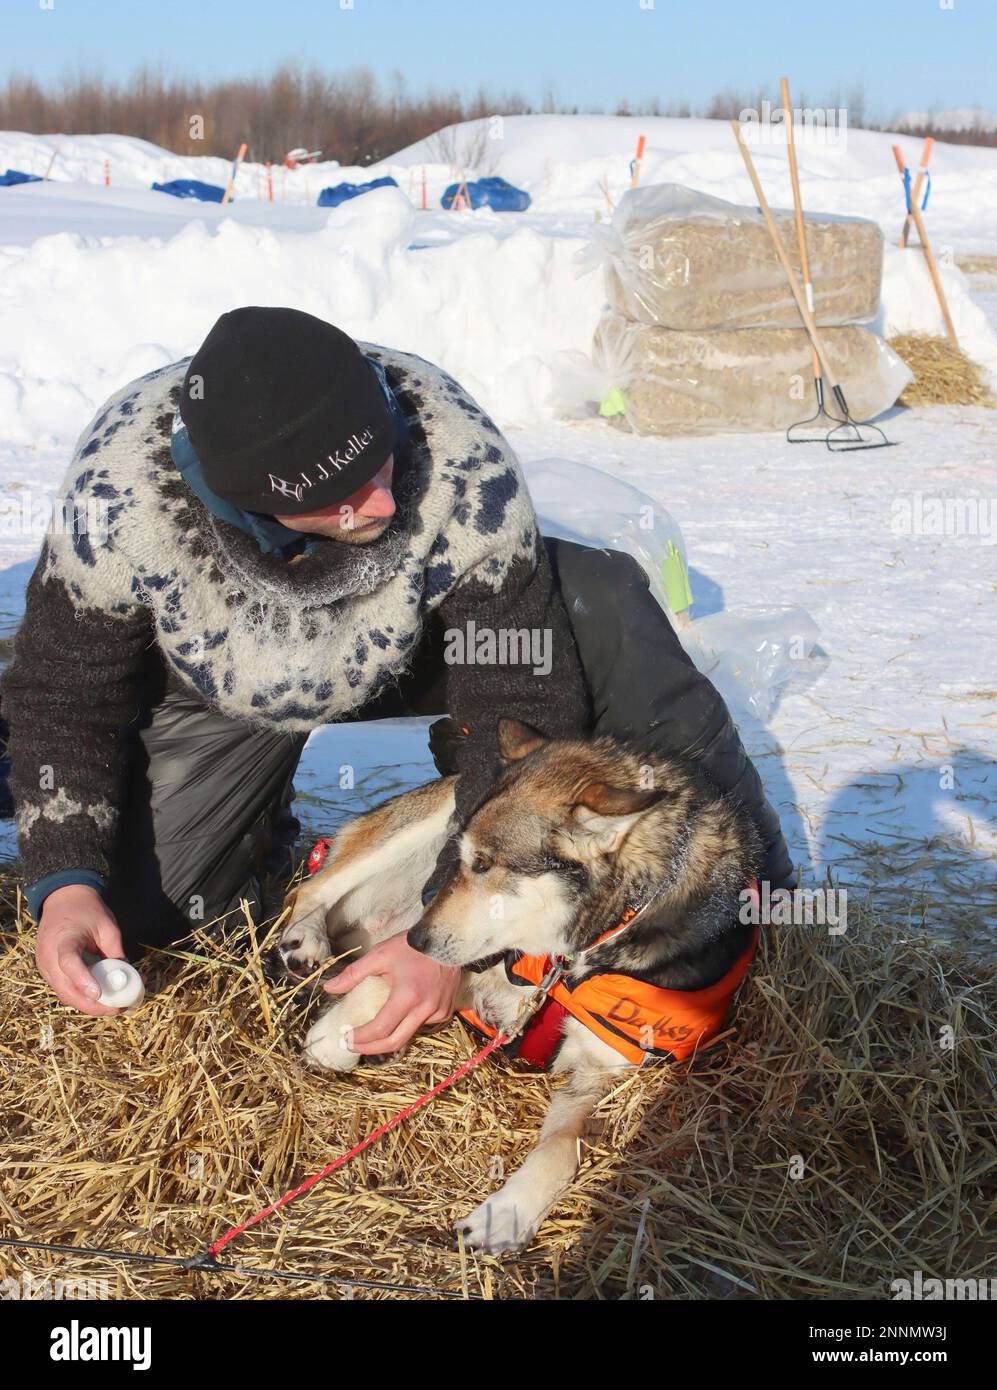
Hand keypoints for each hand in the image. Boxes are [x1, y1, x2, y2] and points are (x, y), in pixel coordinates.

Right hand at [36, 885, 128, 1016]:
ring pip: (65, 994)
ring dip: (87, 1005)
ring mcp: (45, 966)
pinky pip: (64, 989)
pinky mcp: (48, 972)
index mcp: (63, 939)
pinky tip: (100, 1000)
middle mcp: (48, 957)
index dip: (83, 980)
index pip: (69, 963)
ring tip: (113, 1007)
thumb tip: (130, 977)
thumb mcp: (107, 927)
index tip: (98, 994)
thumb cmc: (87, 911)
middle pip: (66, 989)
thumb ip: (115, 952)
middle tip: (117, 1009)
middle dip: (92, 1005)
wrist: (63, 900)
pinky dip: (81, 997)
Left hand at [324, 930, 460, 1054]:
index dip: (360, 1038)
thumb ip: (354, 974)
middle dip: (370, 1048)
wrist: (447, 938)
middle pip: (395, 1042)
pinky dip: (407, 1026)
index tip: (345, 1037)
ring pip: (409, 1035)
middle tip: (352, 1046)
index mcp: (408, 995)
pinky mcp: (445, 1011)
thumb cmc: (412, 945)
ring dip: (388, 1038)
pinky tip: (397, 1018)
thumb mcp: (380, 955)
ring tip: (370, 1035)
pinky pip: (423, 1025)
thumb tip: (329, 988)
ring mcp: (438, 1011)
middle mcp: (425, 1008)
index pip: (381, 1029)